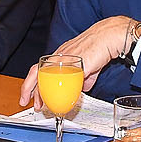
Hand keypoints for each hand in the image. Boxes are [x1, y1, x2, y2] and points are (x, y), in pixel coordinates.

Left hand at [17, 16, 134, 106]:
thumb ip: (83, 76)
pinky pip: (63, 80)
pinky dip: (61, 91)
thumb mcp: (88, 65)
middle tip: (34, 104)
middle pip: (37, 72)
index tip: (31, 96)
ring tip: (41, 104)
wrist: (109, 37)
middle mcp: (59, 56)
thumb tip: (83, 87)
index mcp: (61, 55)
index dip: (33, 82)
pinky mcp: (74, 64)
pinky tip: (63, 99)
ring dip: (41, 92)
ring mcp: (65, 59)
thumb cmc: (100, 46)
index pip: (40, 68)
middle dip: (31, 90)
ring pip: (45, 75)